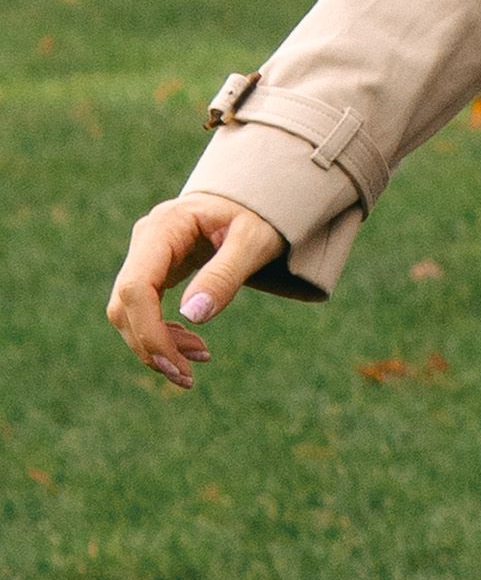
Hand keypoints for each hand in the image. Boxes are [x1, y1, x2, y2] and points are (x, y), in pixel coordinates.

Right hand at [106, 191, 288, 385]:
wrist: (252, 202)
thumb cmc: (258, 216)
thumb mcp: (254, 242)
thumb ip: (225, 275)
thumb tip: (193, 316)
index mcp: (165, 227)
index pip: (137, 287)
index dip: (148, 331)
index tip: (176, 365)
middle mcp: (145, 239)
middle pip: (124, 304)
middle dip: (151, 346)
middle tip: (188, 378)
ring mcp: (144, 255)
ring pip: (127, 311)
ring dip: (155, 344)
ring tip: (199, 359)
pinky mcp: (152, 270)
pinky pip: (142, 308)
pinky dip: (161, 333)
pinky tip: (190, 345)